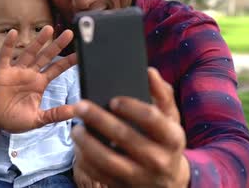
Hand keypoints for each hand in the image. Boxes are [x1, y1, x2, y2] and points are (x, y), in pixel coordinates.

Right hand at [0, 26, 76, 139]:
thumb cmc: (13, 120)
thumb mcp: (38, 119)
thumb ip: (55, 114)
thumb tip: (75, 111)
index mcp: (39, 83)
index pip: (57, 69)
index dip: (68, 61)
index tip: (80, 53)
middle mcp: (30, 74)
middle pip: (46, 56)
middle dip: (57, 45)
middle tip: (69, 33)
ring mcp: (16, 71)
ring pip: (29, 52)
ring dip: (38, 41)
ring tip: (48, 29)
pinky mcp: (2, 72)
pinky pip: (5, 56)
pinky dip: (9, 44)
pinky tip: (13, 33)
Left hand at [71, 68, 190, 187]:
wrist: (168, 182)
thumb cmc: (165, 141)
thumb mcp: (171, 119)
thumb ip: (162, 94)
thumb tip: (149, 71)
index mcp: (173, 137)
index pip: (151, 118)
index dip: (131, 107)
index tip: (113, 99)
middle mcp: (159, 159)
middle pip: (124, 136)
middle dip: (98, 119)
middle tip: (80, 105)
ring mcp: (140, 176)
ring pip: (108, 160)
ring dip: (87, 142)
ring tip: (76, 128)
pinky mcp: (124, 187)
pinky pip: (100, 174)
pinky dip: (86, 160)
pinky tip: (78, 147)